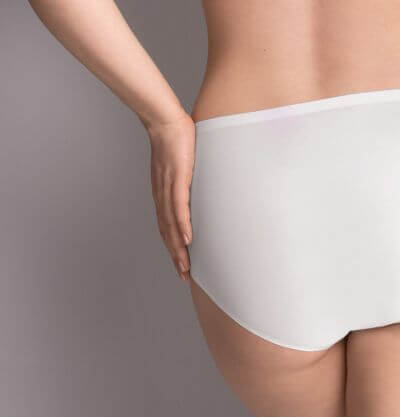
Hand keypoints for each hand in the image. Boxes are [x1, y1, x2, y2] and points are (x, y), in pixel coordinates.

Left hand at [147, 112, 194, 281]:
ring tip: (186, 266)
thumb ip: (188, 180)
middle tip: (184, 276)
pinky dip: (183, 227)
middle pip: (168, 234)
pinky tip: (189, 240)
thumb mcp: (183, 166)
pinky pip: (179, 208)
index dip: (173, 249)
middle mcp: (162, 196)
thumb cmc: (176, 140)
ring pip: (172, 226)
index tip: (181, 266)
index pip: (167, 228)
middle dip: (176, 257)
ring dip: (179, 249)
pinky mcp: (177, 180)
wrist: (165, 120)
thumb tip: (200, 187)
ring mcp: (168, 189)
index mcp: (163, 195)